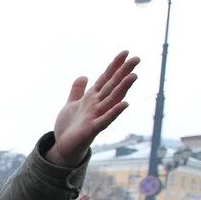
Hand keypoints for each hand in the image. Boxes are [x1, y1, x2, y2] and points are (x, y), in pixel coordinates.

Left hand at [46, 51, 139, 166]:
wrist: (63, 147)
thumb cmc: (70, 127)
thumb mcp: (71, 105)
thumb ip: (77, 91)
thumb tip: (84, 76)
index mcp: (92, 98)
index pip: (105, 78)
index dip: (114, 66)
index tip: (125, 52)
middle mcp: (97, 105)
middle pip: (112, 86)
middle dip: (123, 73)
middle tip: (137, 59)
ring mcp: (96, 116)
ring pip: (112, 100)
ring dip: (122, 89)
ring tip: (133, 76)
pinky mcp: (92, 129)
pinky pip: (105, 120)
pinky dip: (114, 112)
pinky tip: (125, 105)